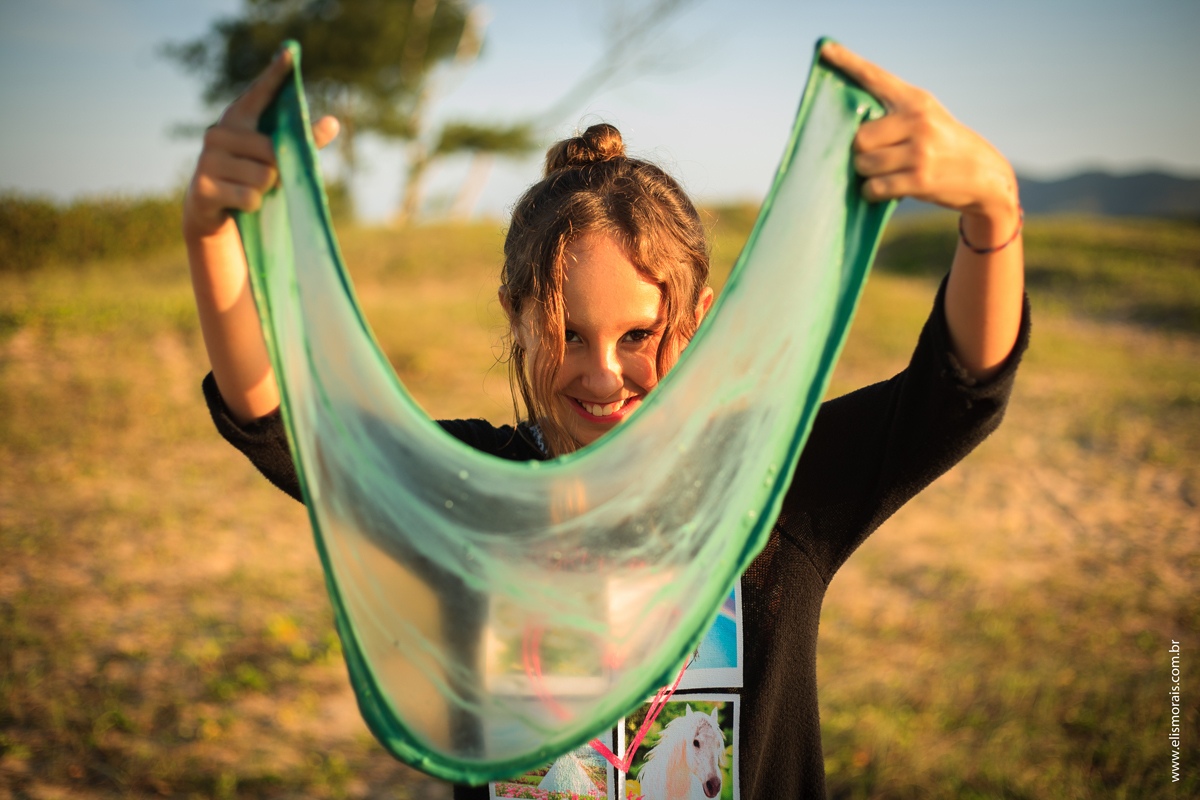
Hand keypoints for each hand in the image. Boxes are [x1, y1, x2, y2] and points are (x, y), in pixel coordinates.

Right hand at [183, 48, 339, 240]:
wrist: (211, 211)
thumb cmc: (249, 178)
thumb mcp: (275, 159)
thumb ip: (302, 142)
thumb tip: (332, 122)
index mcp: (238, 119)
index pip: (260, 92)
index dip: (276, 72)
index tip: (292, 51)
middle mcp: (218, 133)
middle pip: (273, 151)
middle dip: (278, 171)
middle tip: (267, 180)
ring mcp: (207, 159)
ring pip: (264, 177)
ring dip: (266, 191)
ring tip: (250, 190)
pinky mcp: (203, 187)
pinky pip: (250, 197)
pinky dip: (254, 205)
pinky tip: (240, 204)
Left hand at [820, 41, 1019, 238]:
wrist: (983, 173)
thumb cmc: (942, 145)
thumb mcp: (926, 117)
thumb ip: (893, 114)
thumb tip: (848, 130)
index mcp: (915, 100)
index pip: (875, 77)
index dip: (847, 62)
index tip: (825, 49)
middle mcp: (918, 121)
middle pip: (859, 137)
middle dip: (859, 152)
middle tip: (874, 156)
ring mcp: (920, 151)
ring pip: (864, 164)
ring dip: (865, 174)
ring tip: (881, 173)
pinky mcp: (920, 179)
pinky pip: (875, 187)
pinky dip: (872, 192)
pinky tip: (881, 190)